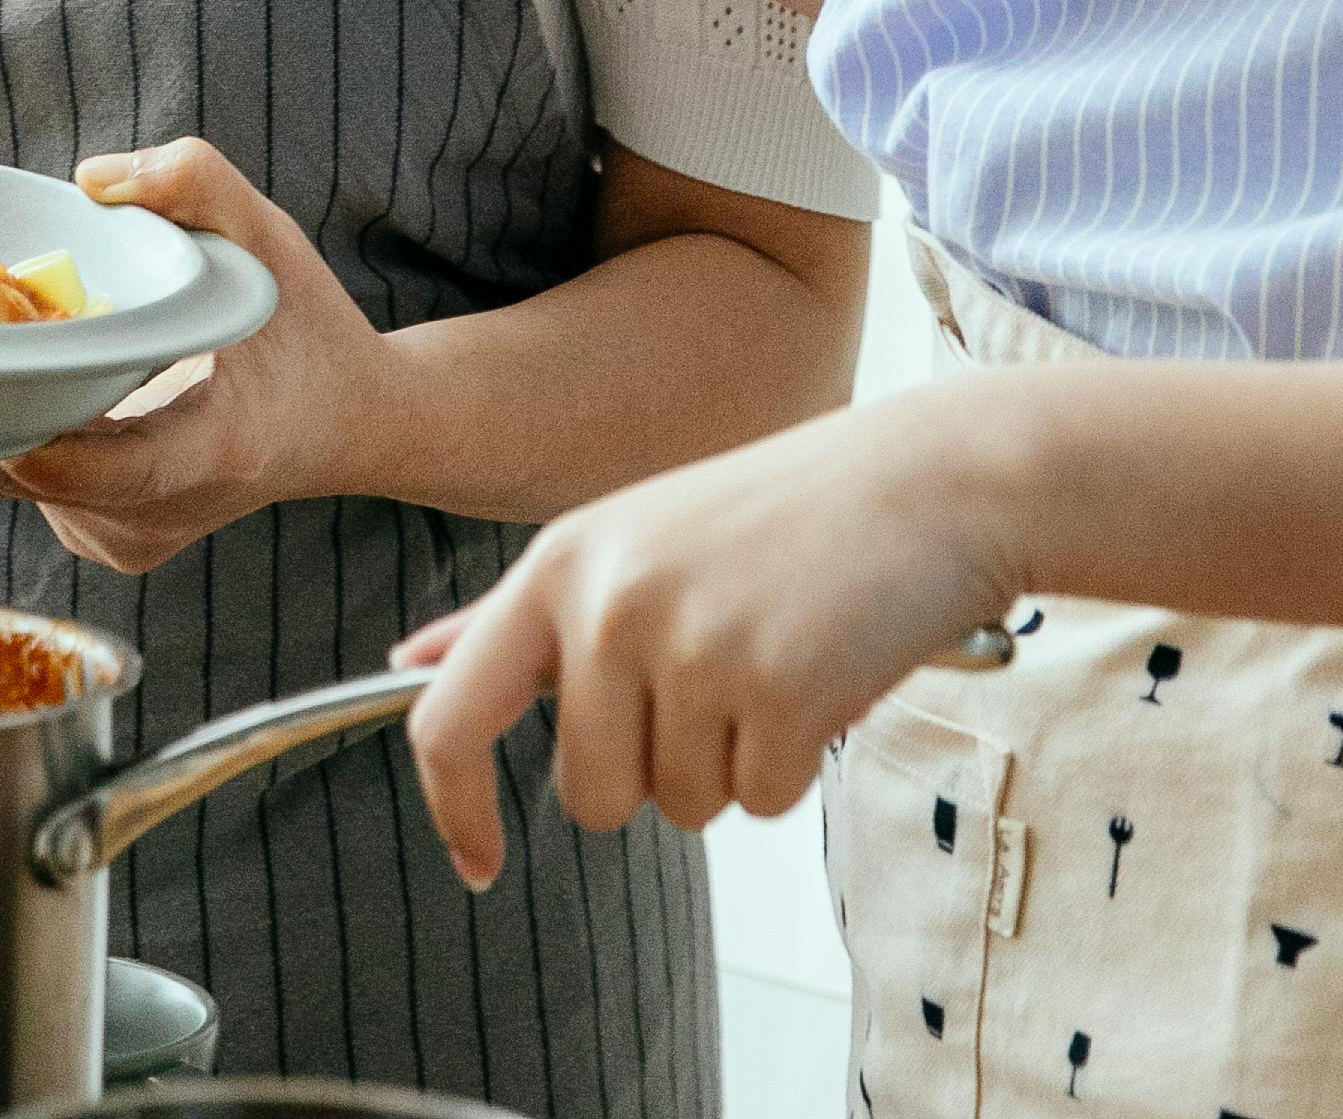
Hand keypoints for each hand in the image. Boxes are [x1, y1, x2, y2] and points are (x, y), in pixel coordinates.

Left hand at [0, 138, 399, 572]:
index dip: (38, 443)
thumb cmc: (308, 327)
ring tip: (6, 339)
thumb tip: (91, 178)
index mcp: (214, 452)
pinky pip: (27, 487)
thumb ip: (196, 184)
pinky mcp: (106, 542)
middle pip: (33, 471)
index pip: (109, 470)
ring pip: (15, 478)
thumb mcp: (270, 238)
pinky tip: (40, 379)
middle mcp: (165, 513)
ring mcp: (130, 538)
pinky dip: (18, 430)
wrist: (351, 424)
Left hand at [389, 383, 1030, 887]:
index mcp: (560, 563)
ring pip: (682, 806)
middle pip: (589, 794)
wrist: (930, 480)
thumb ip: (523, 615)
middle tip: (719, 683)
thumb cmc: (782, 516)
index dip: (453, 804)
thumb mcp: (631, 536)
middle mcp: (610, 603)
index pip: (449, 713)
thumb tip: (412, 661)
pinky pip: (762, 804)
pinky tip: (823, 679)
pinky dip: (795, 767)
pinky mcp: (777, 692)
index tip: (477, 861)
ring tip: (777, 659)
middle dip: (655, 774)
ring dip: (735, 763)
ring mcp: (691, 647)